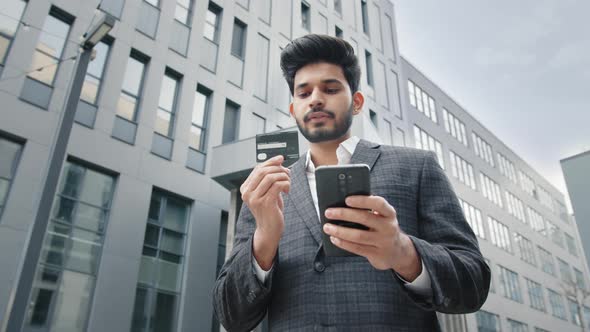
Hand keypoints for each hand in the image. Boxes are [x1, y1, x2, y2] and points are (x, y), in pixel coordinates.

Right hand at [240, 155, 290, 269]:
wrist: (269, 230)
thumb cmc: (270, 210)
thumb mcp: (267, 191)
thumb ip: (269, 177)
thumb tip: (277, 160)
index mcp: (245, 188)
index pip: (257, 168)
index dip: (270, 161)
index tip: (281, 158)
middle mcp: (247, 193)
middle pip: (264, 171)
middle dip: (279, 169)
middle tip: (288, 174)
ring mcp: (255, 198)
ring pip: (271, 177)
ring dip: (284, 177)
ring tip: (288, 183)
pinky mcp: (265, 203)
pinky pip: (278, 185)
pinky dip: (286, 184)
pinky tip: (287, 190)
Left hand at [322, 195, 421, 280]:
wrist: (398, 252)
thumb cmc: (382, 228)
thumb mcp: (381, 217)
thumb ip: (369, 210)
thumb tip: (342, 205)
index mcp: (389, 213)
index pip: (378, 203)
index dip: (362, 201)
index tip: (347, 199)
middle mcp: (389, 227)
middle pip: (365, 218)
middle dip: (344, 214)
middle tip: (328, 212)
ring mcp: (383, 242)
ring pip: (358, 235)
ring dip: (340, 231)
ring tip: (327, 227)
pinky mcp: (377, 254)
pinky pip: (357, 248)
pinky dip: (343, 243)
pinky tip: (334, 238)